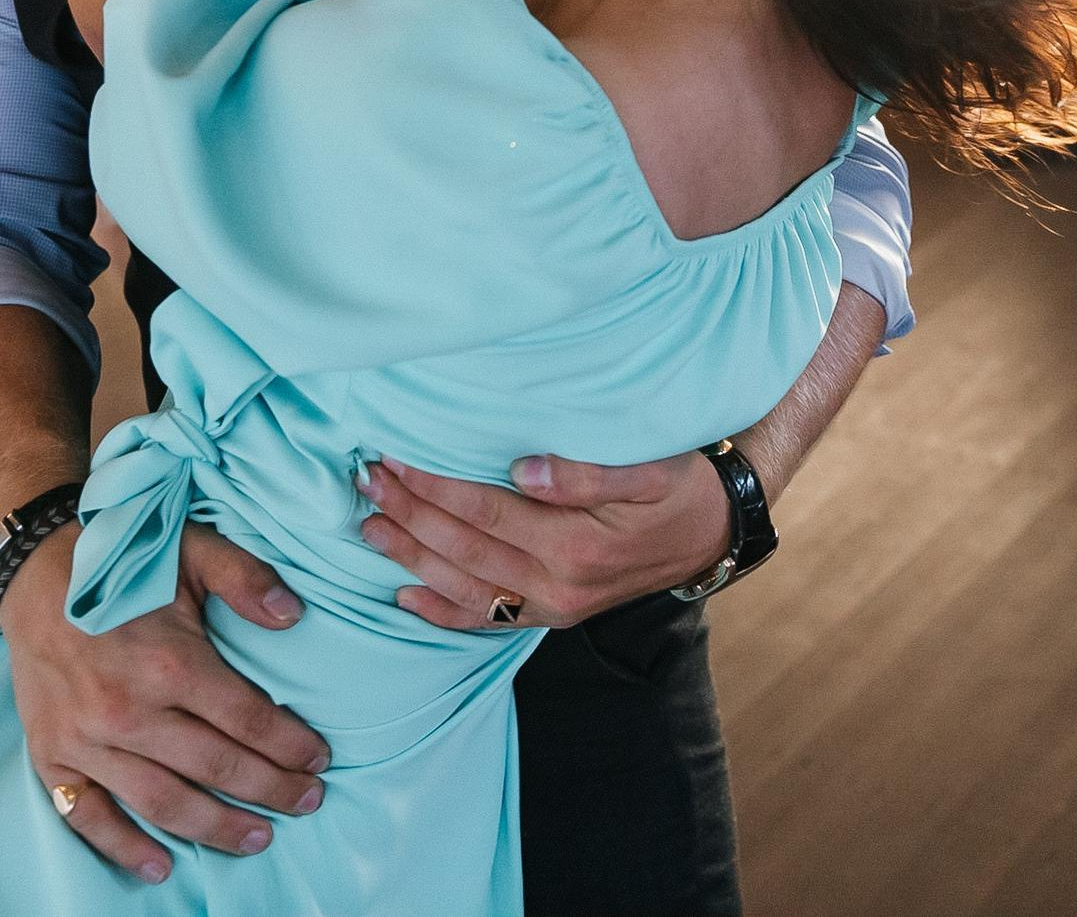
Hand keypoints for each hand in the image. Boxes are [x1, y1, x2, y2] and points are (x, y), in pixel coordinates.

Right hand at [4, 520, 329, 882]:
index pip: (248, 720)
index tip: (320, 761)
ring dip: (216, 828)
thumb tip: (294, 616)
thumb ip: (246, 579)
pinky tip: (160, 865)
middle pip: (216, 767)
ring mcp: (87, 741)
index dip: (291, 745)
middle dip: (271, 790)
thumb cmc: (123, 567)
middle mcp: (128, 712)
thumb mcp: (193, 552)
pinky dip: (123, 848)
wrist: (35, 574)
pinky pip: (89, 816)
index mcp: (170, 664)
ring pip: (163, 803)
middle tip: (307, 802)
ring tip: (257, 839)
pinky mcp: (53, 756)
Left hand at [361, 452, 730, 630]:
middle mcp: (557, 587)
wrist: (710, 536)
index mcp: (575, 546)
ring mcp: (552, 608)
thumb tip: (525, 469)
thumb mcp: (649, 470)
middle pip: (464, 548)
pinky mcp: (551, 616)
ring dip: (411, 555)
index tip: (393, 457)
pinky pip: (485, 620)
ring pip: (464, 585)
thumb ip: (587, 474)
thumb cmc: (678, 489)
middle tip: (366, 480)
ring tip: (369, 525)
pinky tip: (404, 596)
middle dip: (410, 514)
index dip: (434, 485)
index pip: (484, 511)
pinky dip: (440, 612)